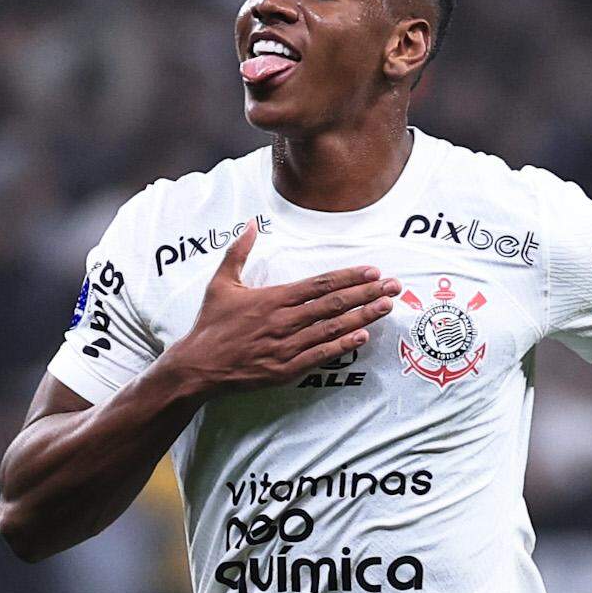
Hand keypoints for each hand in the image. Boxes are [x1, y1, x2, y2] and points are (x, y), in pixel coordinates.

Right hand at [164, 223, 397, 395]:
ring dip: (363, 316)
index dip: (349, 277)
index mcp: (272, 298)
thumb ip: (238, 252)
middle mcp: (283, 321)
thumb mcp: (221, 283)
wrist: (197, 366)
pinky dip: (342, 345)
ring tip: (386, 306)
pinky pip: (320, 355)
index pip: (319, 284)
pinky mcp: (285, 369)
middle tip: (394, 285)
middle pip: (334, 304)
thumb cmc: (210, 325)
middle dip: (367, 293)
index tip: (372, 271)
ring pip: (332, 328)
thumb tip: (249, 223)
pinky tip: (362, 336)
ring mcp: (286, 346)